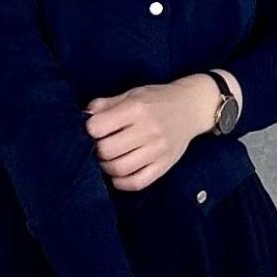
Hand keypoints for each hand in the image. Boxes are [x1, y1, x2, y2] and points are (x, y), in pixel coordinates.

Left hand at [82, 75, 214, 190]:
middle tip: (100, 145)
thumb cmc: (157, 99)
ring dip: (106, 166)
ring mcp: (157, 151)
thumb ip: (106, 104)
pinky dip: (121, 182)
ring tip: (108, 158)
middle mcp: (148, 130)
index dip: (90, 129)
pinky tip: (118, 174)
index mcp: (137, 109)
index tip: (94, 128)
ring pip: (119, 169)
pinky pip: (137, 183)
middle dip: (97, 149)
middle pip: (107, 150)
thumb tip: (85, 115)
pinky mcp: (164, 166)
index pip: (98, 127)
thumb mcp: (132, 94)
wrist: (191, 108)